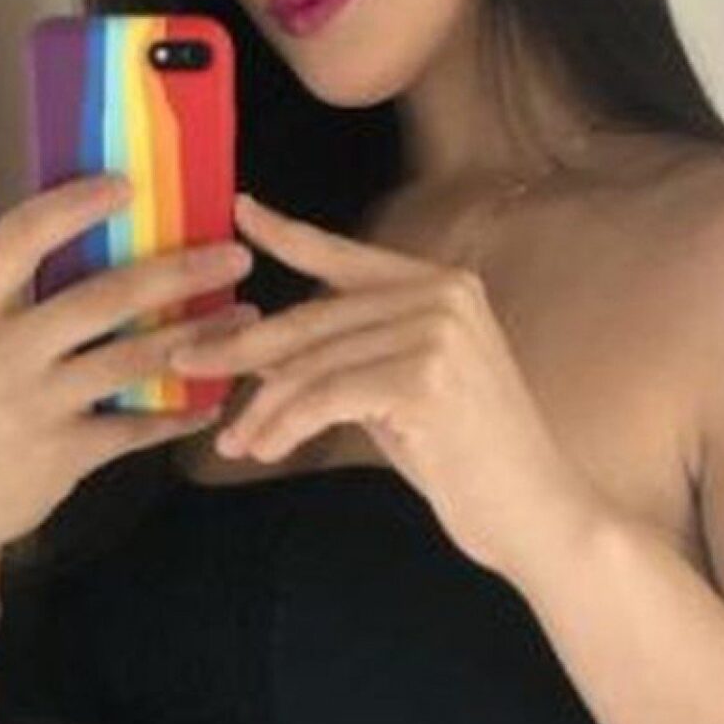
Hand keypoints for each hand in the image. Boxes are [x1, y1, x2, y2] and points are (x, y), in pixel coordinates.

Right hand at [0, 173, 255, 564]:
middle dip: (179, 272)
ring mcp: (32, 405)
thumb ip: (17, 299)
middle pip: (103, 297)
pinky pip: (138, 424)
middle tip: (234, 256)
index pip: (20, 237)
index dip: (73, 205)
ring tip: (245, 317)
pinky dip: (182, 410)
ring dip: (200, 336)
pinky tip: (215, 398)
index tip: (128, 184)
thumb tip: (102, 238)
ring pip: (134, 358)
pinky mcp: (61, 454)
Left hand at [167, 190, 612, 579]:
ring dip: (262, 407)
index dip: (287, 232)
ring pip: (313, 364)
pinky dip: (286, 424)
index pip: (345, 256)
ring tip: (236, 442)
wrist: (538, 514)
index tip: (239, 209)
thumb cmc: (467, 460)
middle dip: (243, 348)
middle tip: (186, 364)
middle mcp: (442, 294)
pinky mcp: (425, 378)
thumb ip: (355, 354)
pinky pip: (326, 397)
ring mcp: (438, 332)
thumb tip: (268, 351)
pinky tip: (268, 449)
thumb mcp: (404, 390)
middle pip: (314, 317)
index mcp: (441, 285)